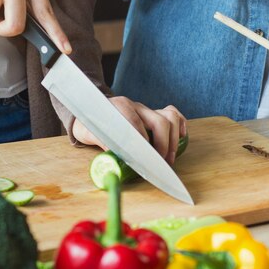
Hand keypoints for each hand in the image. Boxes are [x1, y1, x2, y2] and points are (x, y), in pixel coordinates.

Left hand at [72, 97, 186, 164]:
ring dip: (174, 138)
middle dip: (163, 144)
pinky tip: (181, 137)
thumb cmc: (90, 124)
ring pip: (170, 116)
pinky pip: (173, 113)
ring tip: (170, 156)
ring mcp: (147, 109)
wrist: (91, 109)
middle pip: (159, 121)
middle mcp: (137, 106)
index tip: (146, 159)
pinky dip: (180, 124)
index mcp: (120, 107)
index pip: (137, 123)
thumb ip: (101, 142)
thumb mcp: (88, 133)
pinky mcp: (154, 112)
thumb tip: (115, 158)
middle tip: (161, 162)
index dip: (144, 142)